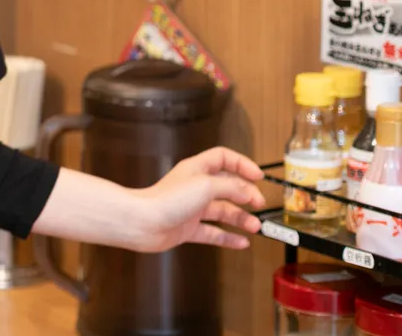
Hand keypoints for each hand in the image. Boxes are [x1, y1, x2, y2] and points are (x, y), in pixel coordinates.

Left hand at [131, 147, 265, 251]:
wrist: (142, 222)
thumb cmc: (166, 199)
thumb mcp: (205, 185)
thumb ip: (230, 187)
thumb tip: (247, 191)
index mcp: (196, 169)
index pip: (223, 158)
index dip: (241, 164)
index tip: (258, 176)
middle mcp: (194, 188)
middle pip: (226, 186)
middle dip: (245, 194)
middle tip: (258, 203)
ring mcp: (191, 209)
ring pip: (222, 211)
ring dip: (240, 218)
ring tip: (255, 226)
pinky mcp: (187, 229)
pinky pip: (213, 233)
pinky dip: (228, 237)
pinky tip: (242, 242)